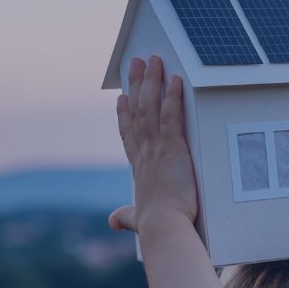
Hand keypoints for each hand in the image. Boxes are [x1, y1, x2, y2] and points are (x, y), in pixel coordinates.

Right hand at [108, 54, 199, 234]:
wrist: (164, 227)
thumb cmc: (155, 226)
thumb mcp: (137, 219)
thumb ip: (126, 217)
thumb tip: (113, 223)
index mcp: (138, 167)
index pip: (128, 134)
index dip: (124, 114)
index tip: (122, 98)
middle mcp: (144, 153)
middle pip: (137, 111)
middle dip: (136, 85)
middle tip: (136, 63)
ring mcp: (156, 148)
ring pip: (150, 107)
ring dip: (151, 81)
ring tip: (153, 60)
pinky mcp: (173, 149)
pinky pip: (172, 116)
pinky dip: (173, 97)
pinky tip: (176, 79)